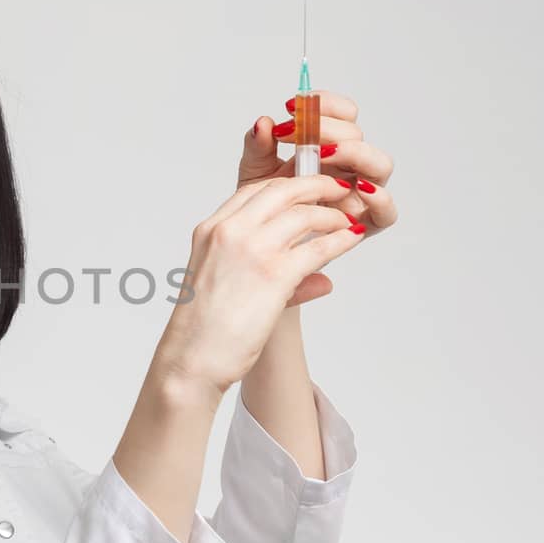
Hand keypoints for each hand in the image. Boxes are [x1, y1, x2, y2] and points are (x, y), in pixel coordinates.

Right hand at [155, 174, 363, 397]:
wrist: (192, 358)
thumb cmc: (202, 329)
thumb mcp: (222, 283)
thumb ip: (266, 271)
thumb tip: (319, 278)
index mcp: (210, 230)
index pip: (252, 190)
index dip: (285, 183)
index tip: (306, 188)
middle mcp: (229, 232)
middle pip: (281, 190)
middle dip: (315, 184)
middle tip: (337, 187)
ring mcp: (251, 250)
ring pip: (303, 213)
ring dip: (331, 213)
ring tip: (346, 218)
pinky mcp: (274, 275)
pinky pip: (319, 247)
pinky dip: (340, 240)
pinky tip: (351, 239)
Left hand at [242, 90, 398, 306]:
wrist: (258, 255)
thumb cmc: (261, 212)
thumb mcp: (254, 176)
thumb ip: (257, 148)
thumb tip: (261, 123)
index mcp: (325, 147)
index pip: (341, 113)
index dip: (324, 103)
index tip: (291, 105)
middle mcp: (346, 167)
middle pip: (358, 135)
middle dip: (330, 127)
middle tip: (299, 134)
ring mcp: (359, 194)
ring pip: (379, 165)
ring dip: (355, 154)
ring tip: (325, 155)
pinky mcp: (365, 225)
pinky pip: (386, 212)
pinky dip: (380, 199)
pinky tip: (359, 190)